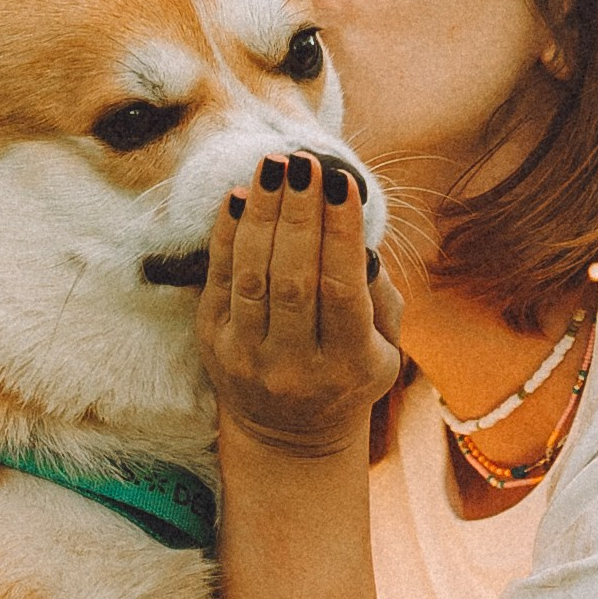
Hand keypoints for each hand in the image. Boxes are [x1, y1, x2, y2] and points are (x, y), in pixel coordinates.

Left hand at [198, 152, 402, 461]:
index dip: (339, 232)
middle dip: (299, 213)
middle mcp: (294, 366)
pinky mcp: (213, 344)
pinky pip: (218, 279)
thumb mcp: (384, 351)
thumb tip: (356, 238)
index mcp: (348, 364)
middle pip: (293, 278)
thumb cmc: (347, 376)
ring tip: (274, 166)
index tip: (341, 181)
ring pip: (252, 275)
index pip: (341, 290)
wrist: (291, 436)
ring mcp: (248, 357)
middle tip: (305, 162)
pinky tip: (240, 196)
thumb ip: (380, 298)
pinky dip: (227, 234)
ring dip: (262, 214)